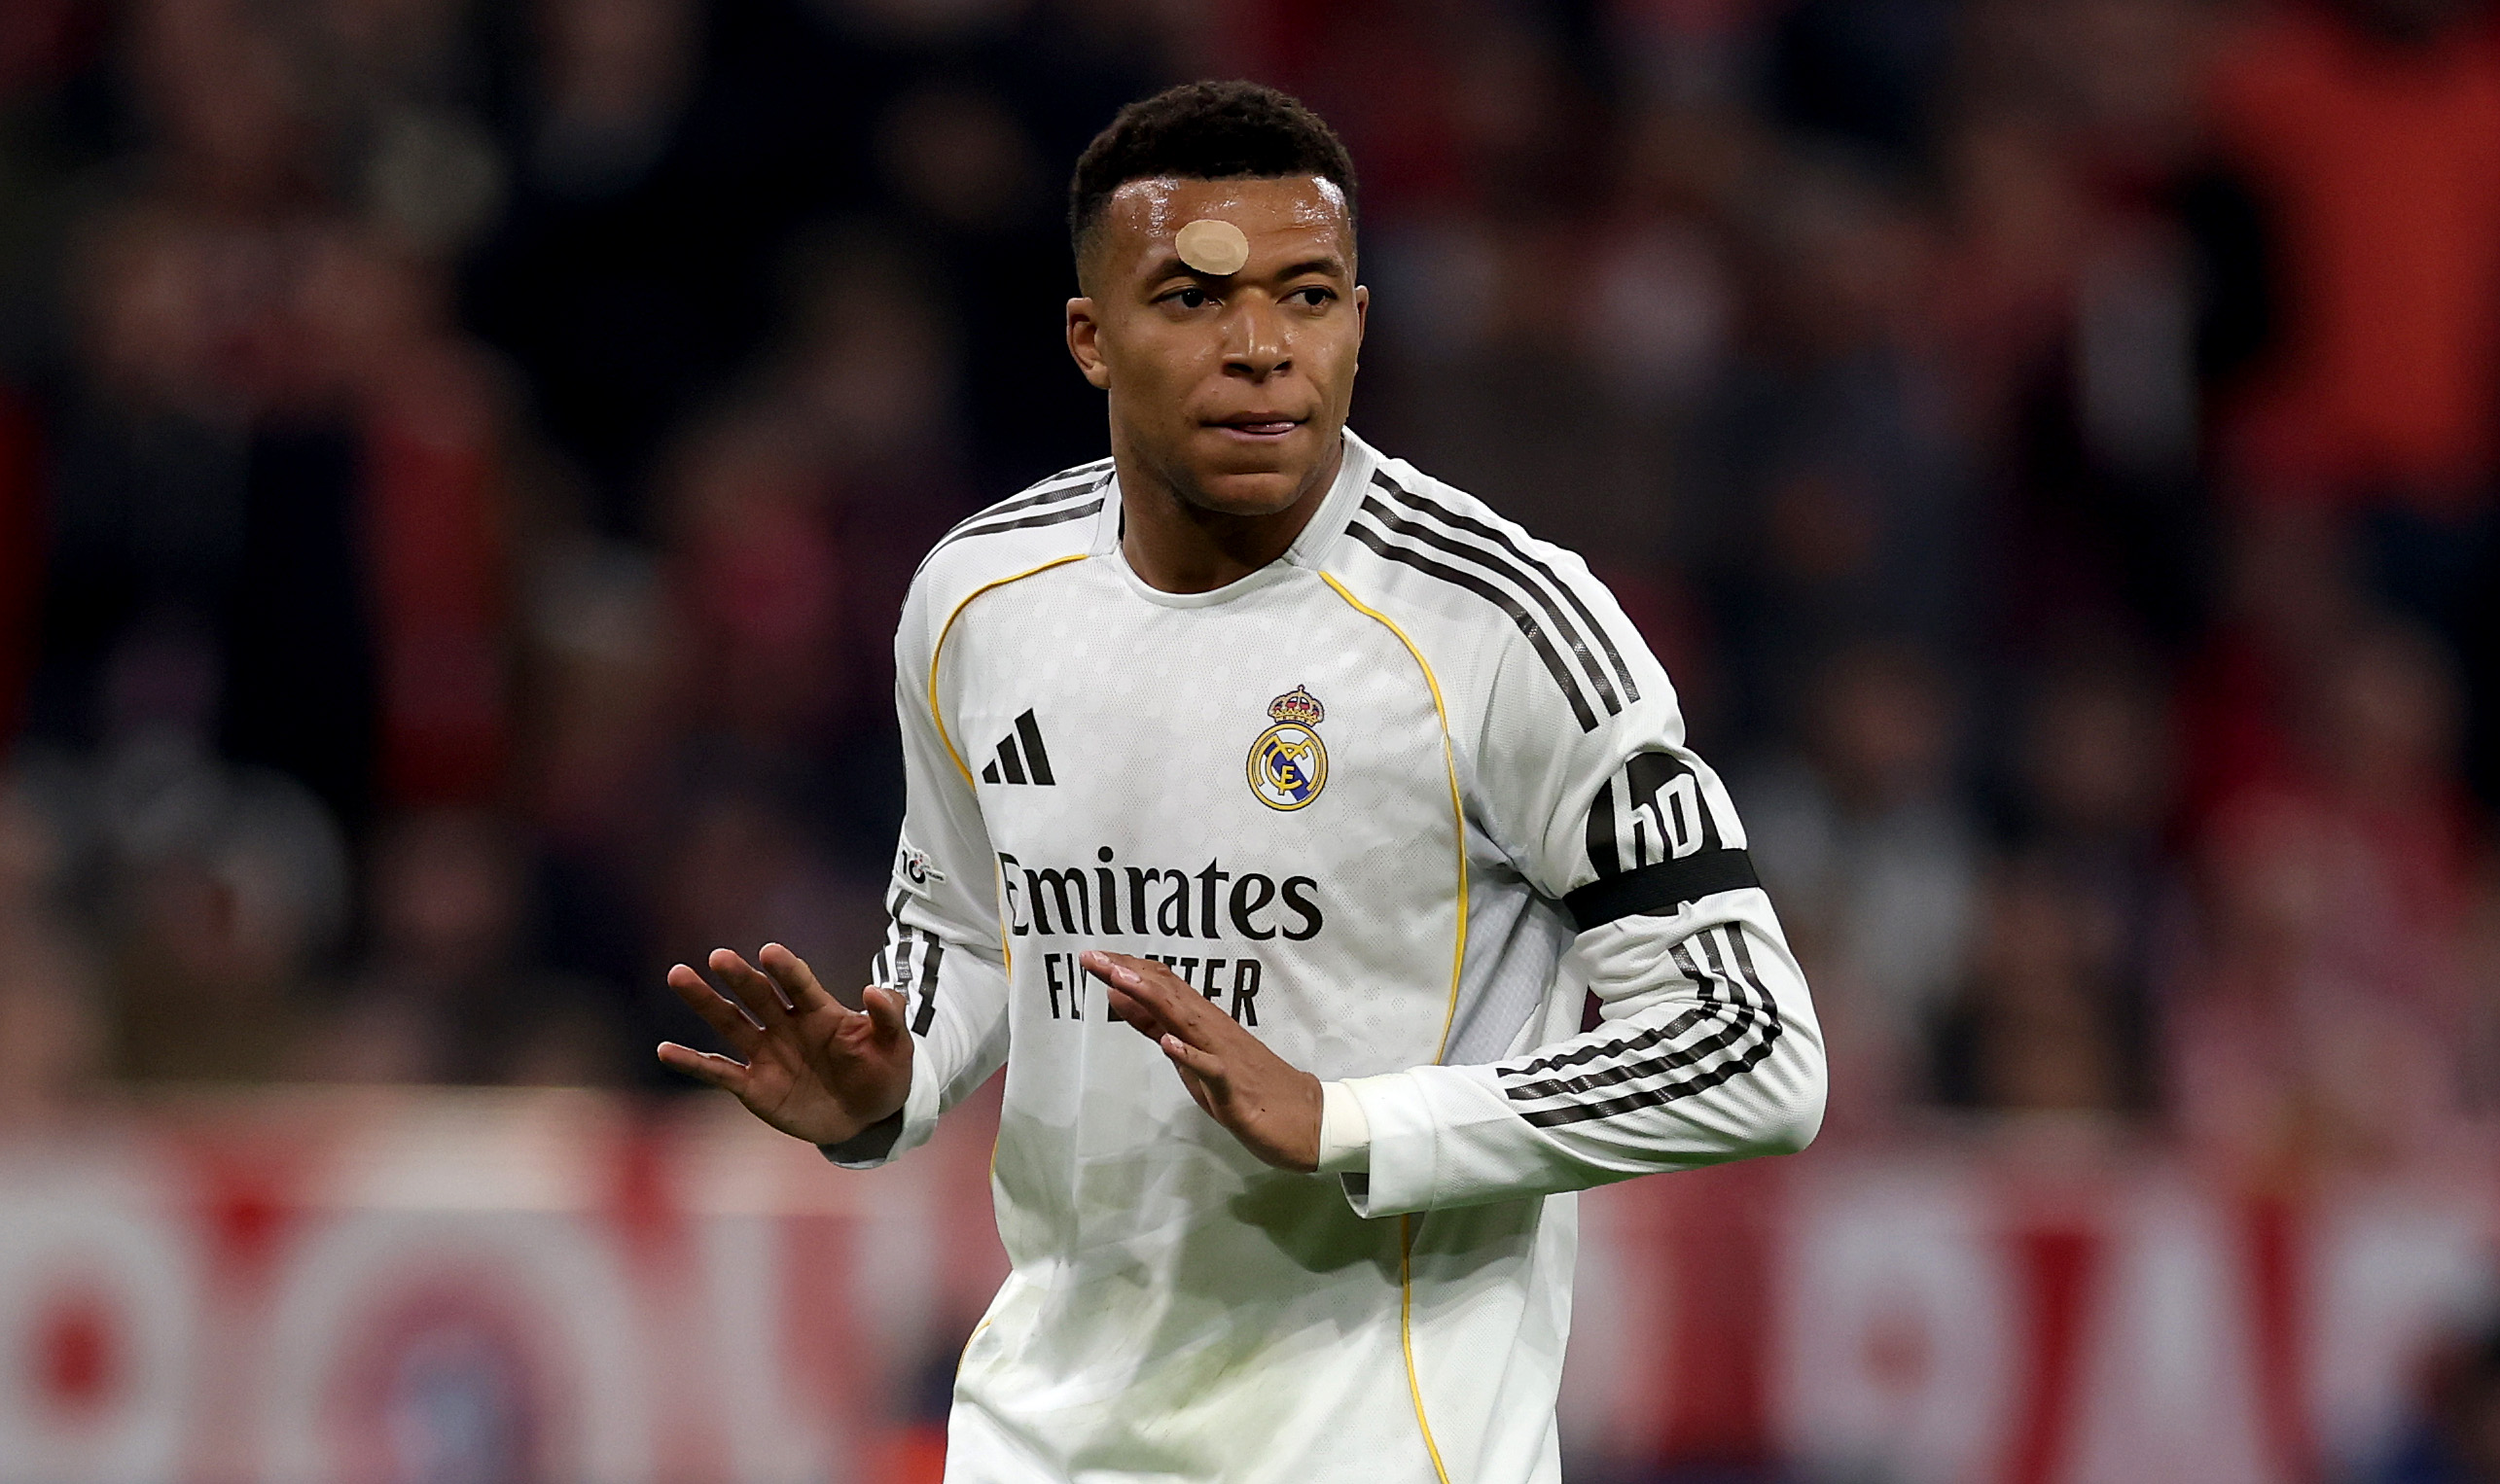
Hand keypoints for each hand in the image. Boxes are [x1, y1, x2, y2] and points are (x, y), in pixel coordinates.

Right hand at [658, 943, 912, 1146]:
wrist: (868, 1116)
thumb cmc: (883, 1072)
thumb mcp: (896, 1047)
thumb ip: (888, 1018)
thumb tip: (876, 990)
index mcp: (820, 1011)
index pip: (799, 984)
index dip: (786, 970)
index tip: (770, 952)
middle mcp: (787, 1025)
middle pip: (758, 996)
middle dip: (740, 977)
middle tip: (719, 956)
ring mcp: (767, 1054)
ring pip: (730, 1023)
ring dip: (705, 1001)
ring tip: (679, 975)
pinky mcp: (754, 1086)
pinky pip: (718, 1072)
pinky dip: (692, 1062)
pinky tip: (665, 1050)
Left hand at [1084, 949, 1322, 1172]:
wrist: (1303, 1119)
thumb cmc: (1245, 1087)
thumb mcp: (1190, 1055)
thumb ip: (1156, 1026)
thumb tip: (1119, 996)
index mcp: (1201, 1023)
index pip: (1162, 987)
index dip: (1127, 971)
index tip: (1094, 957)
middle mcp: (1213, 1030)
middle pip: (1168, 995)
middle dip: (1129, 974)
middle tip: (1092, 957)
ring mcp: (1225, 1057)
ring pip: (1186, 1022)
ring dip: (1153, 999)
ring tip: (1120, 980)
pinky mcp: (1235, 1088)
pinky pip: (1212, 1069)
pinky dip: (1190, 1055)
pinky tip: (1170, 1043)